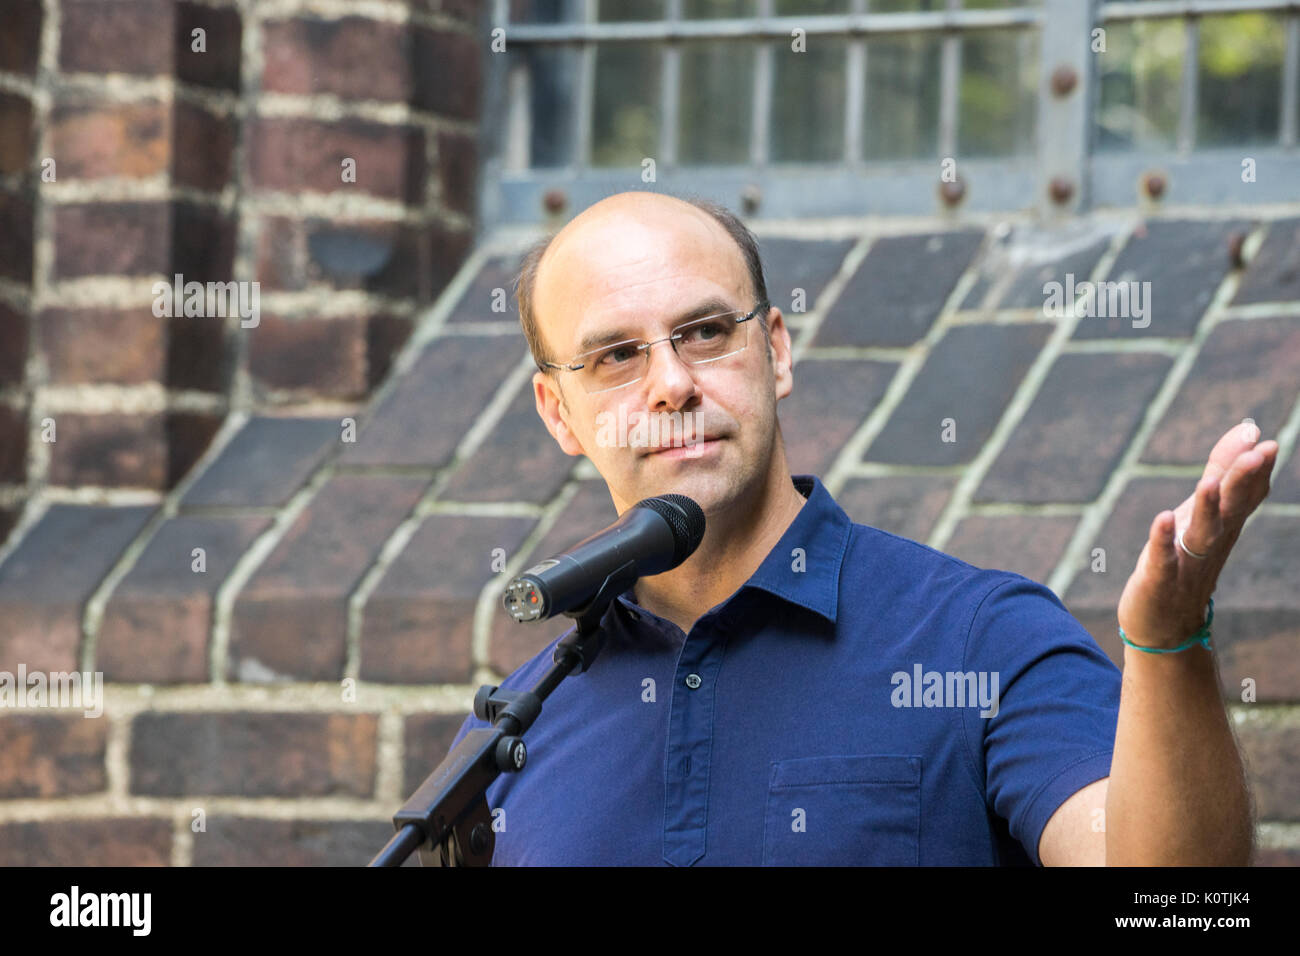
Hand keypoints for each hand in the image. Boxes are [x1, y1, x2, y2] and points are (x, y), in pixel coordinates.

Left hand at [1116, 421, 1278, 649]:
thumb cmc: (1185, 560)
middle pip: (1231, 508)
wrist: (1165, 625)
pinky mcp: (1160, 580)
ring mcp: (1187, 562)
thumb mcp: (1205, 512)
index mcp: (1224, 526)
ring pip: (1202, 533)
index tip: (1268, 442)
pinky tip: (1162, 518)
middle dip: (1242, 481)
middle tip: (1259, 452)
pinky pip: (1163, 560)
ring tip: (1208, 482)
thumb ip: (1223, 471)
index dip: (1255, 470)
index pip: (1245, 495)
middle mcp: (1211, 542)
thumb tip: (1250, 429)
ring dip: (1207, 508)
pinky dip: (1163, 541)